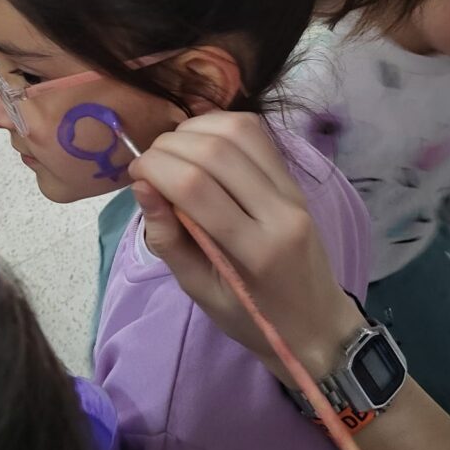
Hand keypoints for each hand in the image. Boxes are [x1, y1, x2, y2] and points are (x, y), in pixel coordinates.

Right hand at [128, 113, 360, 382]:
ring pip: (239, 131)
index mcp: (256, 251)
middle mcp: (280, 212)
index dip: (155, 168)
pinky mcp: (296, 180)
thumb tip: (141, 186)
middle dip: (169, 146)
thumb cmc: (252, 317)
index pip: (196, 188)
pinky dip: (219, 126)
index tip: (134, 174)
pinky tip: (199, 142)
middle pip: (216, 151)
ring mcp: (293, 192)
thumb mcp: (200, 292)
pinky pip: (257, 135)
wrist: (316, 322)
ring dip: (194, 129)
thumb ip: (168, 239)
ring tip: (171, 150)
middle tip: (147, 163)